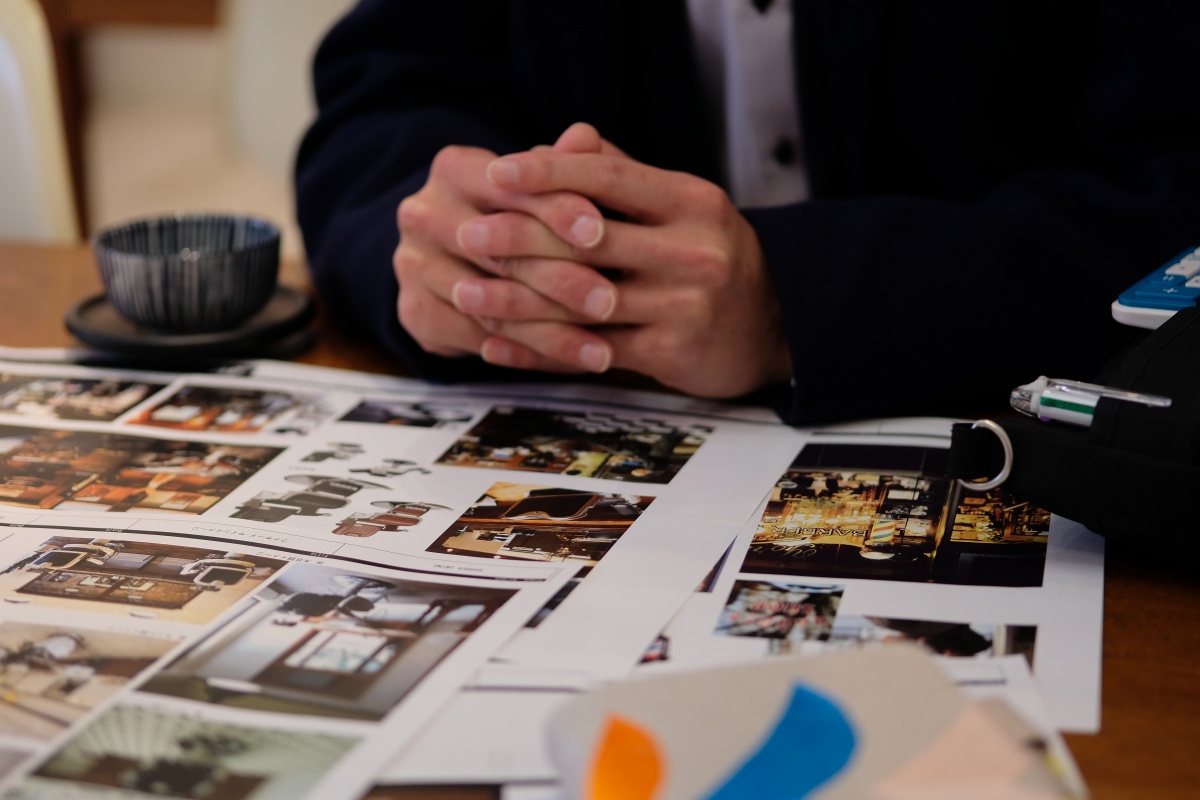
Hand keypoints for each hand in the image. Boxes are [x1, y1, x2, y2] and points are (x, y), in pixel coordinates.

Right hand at [392, 138, 609, 369]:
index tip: (601, 232)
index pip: (508, 188)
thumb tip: (585, 137)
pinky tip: (568, 363)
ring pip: (490, 303)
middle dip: (560, 277)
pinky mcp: (413, 311)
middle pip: (498, 249)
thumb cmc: (514, 211)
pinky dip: (526, 354)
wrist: (453, 254)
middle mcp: (422, 213)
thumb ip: (563, 166)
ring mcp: (412, 264)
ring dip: (550, 331)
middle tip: (611, 301)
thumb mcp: (540, 185)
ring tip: (602, 349)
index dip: (556, 208)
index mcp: (453, 169)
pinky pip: (476, 338)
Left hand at [462, 125, 792, 398]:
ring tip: (466, 292)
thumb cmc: (714, 256)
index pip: (608, 177)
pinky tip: (497, 343)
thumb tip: (564, 139)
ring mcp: (682, 304)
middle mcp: (690, 250)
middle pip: (587, 240)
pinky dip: (537, 349)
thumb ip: (624, 175)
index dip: (548, 172)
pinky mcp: (671, 353)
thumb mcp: (682, 206)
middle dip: (517, 236)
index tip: (497, 171)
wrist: (777, 326)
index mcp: (689, 202)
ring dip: (515, 299)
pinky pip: (589, 351)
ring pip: (580, 302)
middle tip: (465, 232)